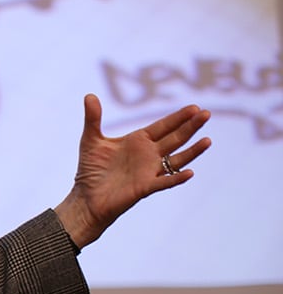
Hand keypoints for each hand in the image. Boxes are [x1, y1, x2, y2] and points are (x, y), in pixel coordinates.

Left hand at [55, 94, 211, 248]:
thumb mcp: (90, 140)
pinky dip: (176, 178)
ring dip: (192, 151)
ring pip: (176, 159)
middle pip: (175, 138)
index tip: (195, 107)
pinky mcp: (144, 188)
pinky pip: (164, 183)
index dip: (178, 117)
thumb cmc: (90, 170)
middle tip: (206, 114)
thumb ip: (92, 119)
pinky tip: (189, 173)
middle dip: (190, 127)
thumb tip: (89, 95)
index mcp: (138, 141)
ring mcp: (149, 171)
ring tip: (207, 140)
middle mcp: (148, 155)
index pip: (163, 126)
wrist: (86, 198)